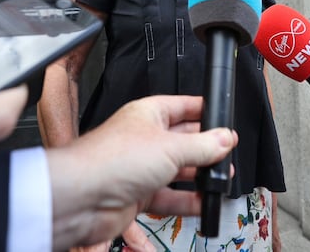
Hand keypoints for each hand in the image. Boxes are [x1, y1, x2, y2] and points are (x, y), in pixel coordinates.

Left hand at [48, 94, 237, 250]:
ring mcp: (140, 169)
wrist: (82, 198)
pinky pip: (169, 197)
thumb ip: (202, 145)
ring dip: (199, 176)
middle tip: (228, 153)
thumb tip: (225, 138)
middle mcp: (144, 139)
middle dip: (206, 147)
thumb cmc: (111, 159)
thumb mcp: (170, 147)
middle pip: (183, 140)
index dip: (203, 111)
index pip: (182, 106)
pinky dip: (187, 201)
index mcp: (147, 114)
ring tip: (220, 179)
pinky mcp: (138, 195)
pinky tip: (203, 203)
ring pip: (178, 171)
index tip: (224, 119)